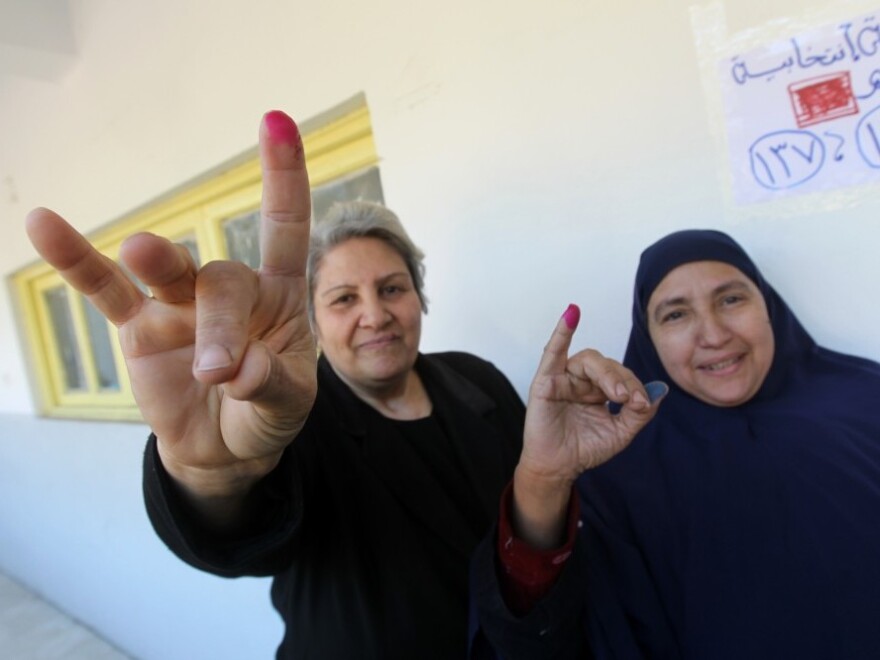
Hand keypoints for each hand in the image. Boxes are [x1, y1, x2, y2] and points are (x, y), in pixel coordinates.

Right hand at [25, 111, 316, 506]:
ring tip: (139, 251)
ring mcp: (180, 304)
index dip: (283, 179)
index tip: (276, 122)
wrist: (226, 448)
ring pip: (170, 277)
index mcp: (279, 297)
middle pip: (222, 280)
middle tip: (218, 373)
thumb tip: (235, 370)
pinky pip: (105, 290)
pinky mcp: (139, 326)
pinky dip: (78, 261)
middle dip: (221, 326)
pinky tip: (45, 225)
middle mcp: (229, 291)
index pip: (284, 228)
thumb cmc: (266, 412)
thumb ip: (270, 384)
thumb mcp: (288, 406)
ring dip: (157, 266)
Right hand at [512, 304, 665, 547]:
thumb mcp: (621, 432)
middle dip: (623, 380)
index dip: (635, 386)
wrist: (560, 468)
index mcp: (598, 390)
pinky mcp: (545, 381)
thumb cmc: (584, 449)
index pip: (621, 376)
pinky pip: (553, 352)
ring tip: (615, 394)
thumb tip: (658, 391)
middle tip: (629, 400)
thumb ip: (639, 413)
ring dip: (606, 374)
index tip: (642, 404)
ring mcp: (563, 378)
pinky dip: (562, 330)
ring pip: (589, 361)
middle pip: (607, 366)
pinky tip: (572, 313)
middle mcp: (581, 380)